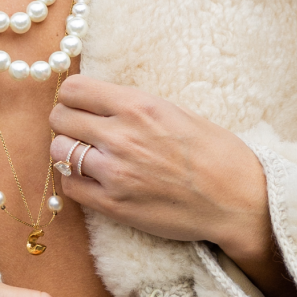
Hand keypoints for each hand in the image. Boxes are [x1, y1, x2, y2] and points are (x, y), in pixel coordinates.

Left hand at [49, 75, 269, 263]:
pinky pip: (70, 187)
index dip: (72, 96)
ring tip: (87, 155)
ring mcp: (115, 173)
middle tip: (81, 130)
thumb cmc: (210, 149)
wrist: (236, 198)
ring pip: (59, 152)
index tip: (79, 104)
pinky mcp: (114, 206)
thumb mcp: (169, 108)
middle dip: (66, 122)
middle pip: (59, 119)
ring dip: (68, 152)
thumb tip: (93, 99)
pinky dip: (76, 181)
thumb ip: (128, 103)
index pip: (73, 89)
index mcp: (136, 105)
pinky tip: (93, 179)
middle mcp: (120, 136)